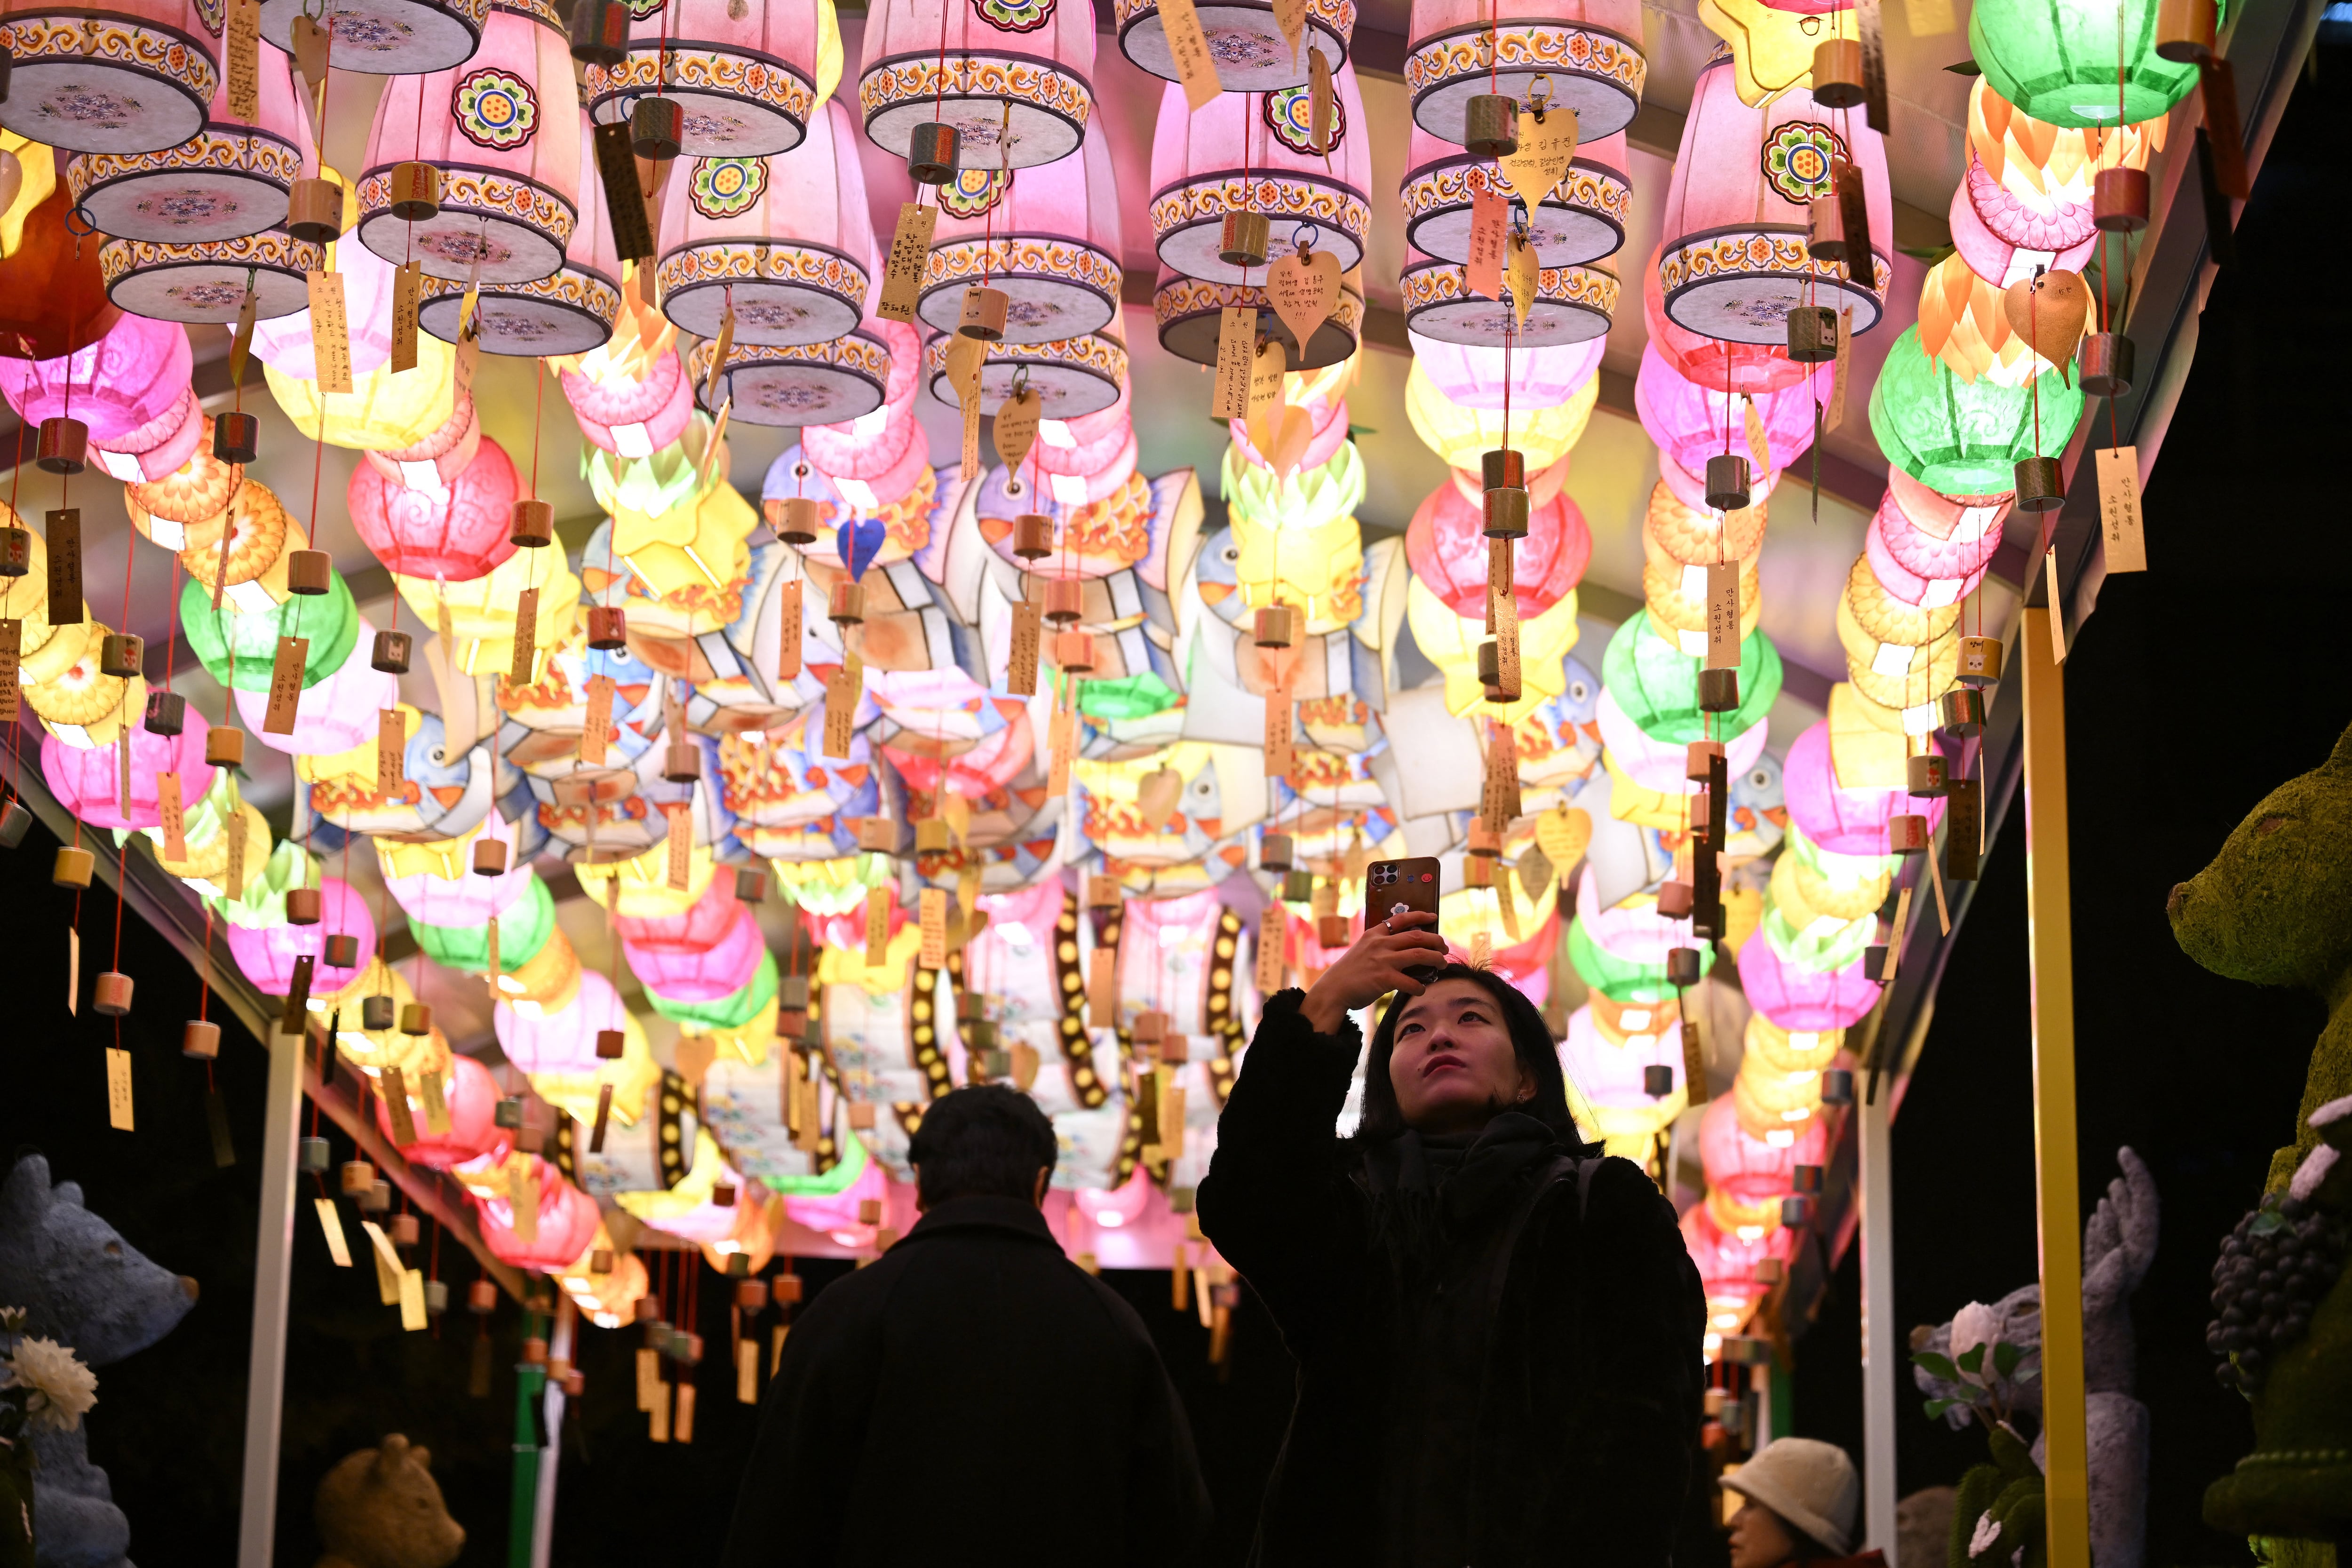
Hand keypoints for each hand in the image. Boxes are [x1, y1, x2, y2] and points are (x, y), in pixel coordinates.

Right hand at [1299, 910, 1445, 1033]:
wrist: (1332, 990)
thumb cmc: (1348, 974)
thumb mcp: (1361, 951)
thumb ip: (1379, 948)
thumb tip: (1404, 953)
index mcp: (1374, 935)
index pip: (1400, 919)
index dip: (1420, 916)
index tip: (1433, 916)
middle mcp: (1380, 944)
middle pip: (1416, 936)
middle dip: (1435, 941)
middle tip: (1444, 947)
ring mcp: (1382, 960)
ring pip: (1419, 954)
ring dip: (1435, 959)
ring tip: (1443, 964)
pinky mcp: (1384, 979)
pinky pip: (1410, 982)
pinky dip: (1420, 986)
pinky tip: (1421, 989)